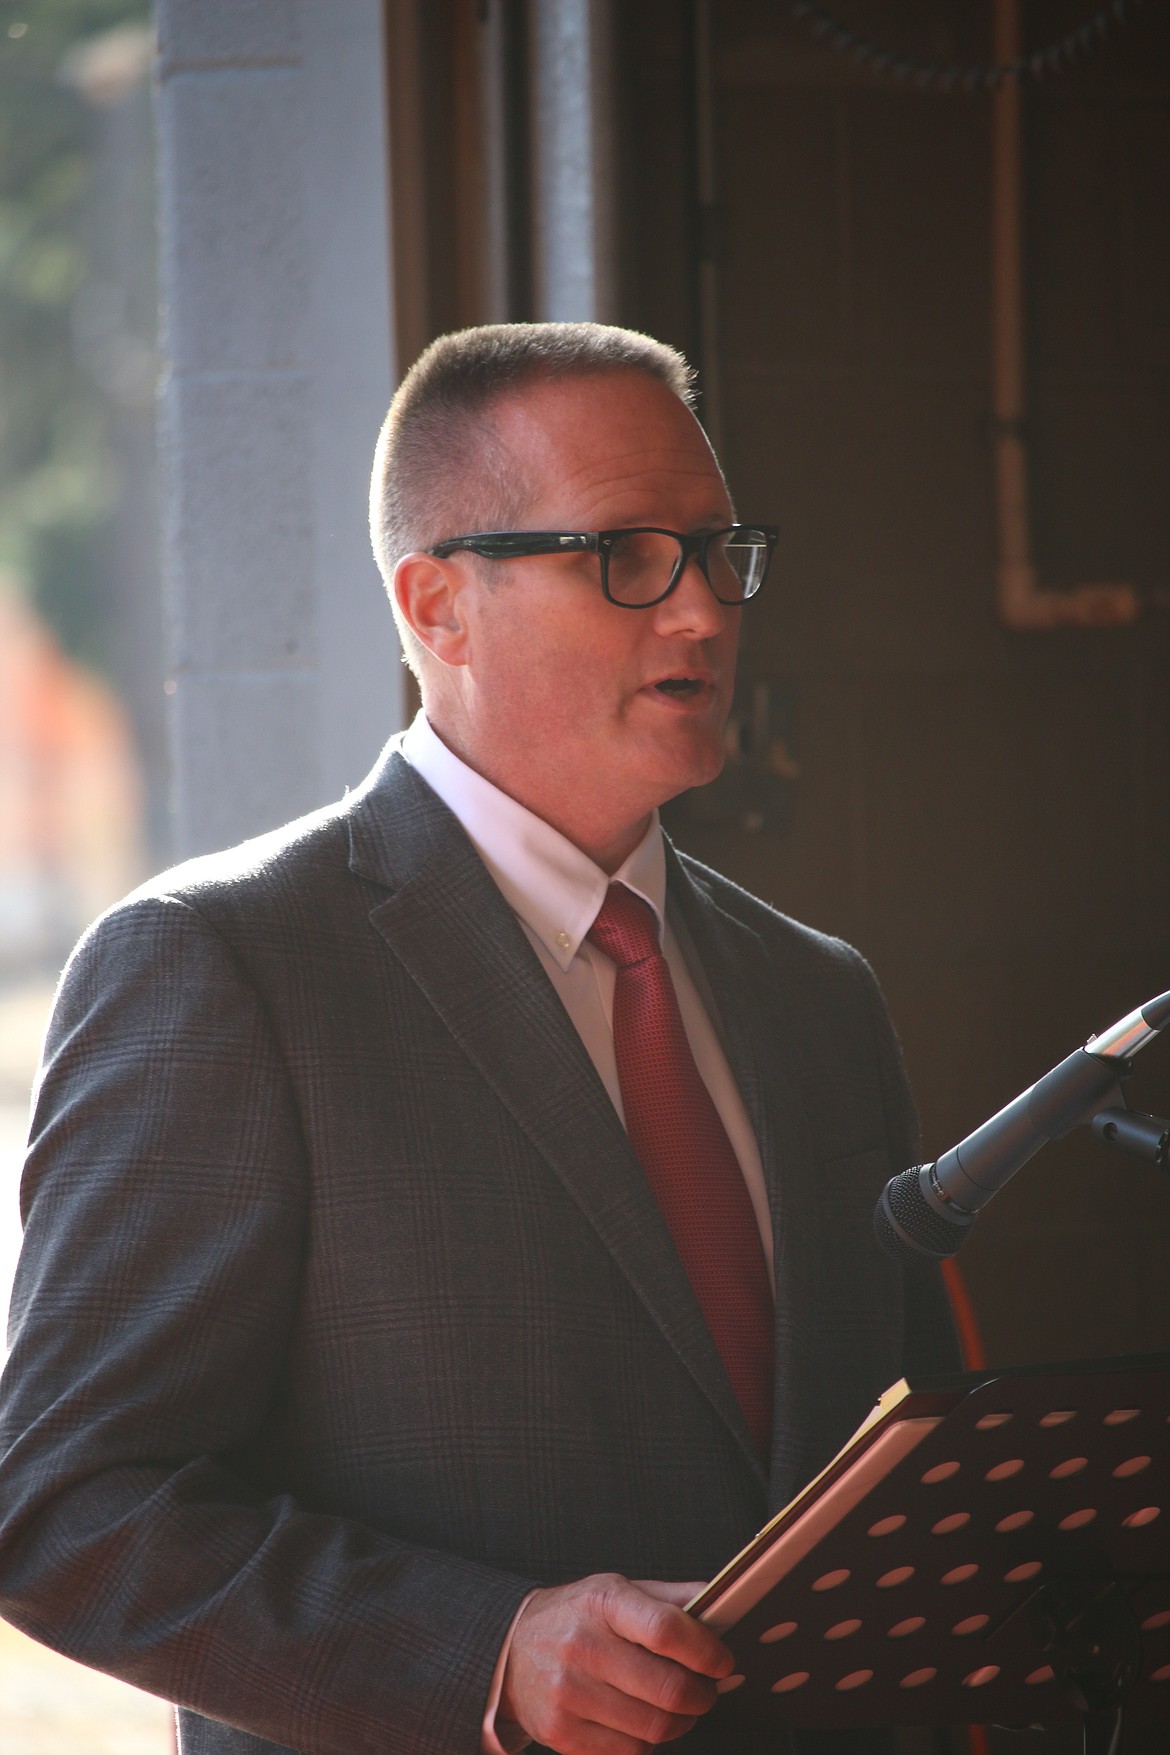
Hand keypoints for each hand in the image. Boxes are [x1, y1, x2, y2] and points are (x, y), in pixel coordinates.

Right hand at [498, 1572, 733, 1754]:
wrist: (514, 1648)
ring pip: (655, 1728)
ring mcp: (569, 1694)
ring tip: (678, 1706)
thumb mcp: (618, 1590)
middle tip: (706, 1690)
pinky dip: (648, 1742)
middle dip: (702, 1695)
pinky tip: (641, 1721)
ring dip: (681, 1722)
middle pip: (668, 1689)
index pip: (665, 1629)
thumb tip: (724, 1605)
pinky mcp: (562, 1733)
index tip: (722, 1661)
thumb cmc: (578, 1616)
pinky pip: (630, 1752)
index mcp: (604, 1602)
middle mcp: (583, 1646)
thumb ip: (672, 1598)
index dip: (706, 1651)